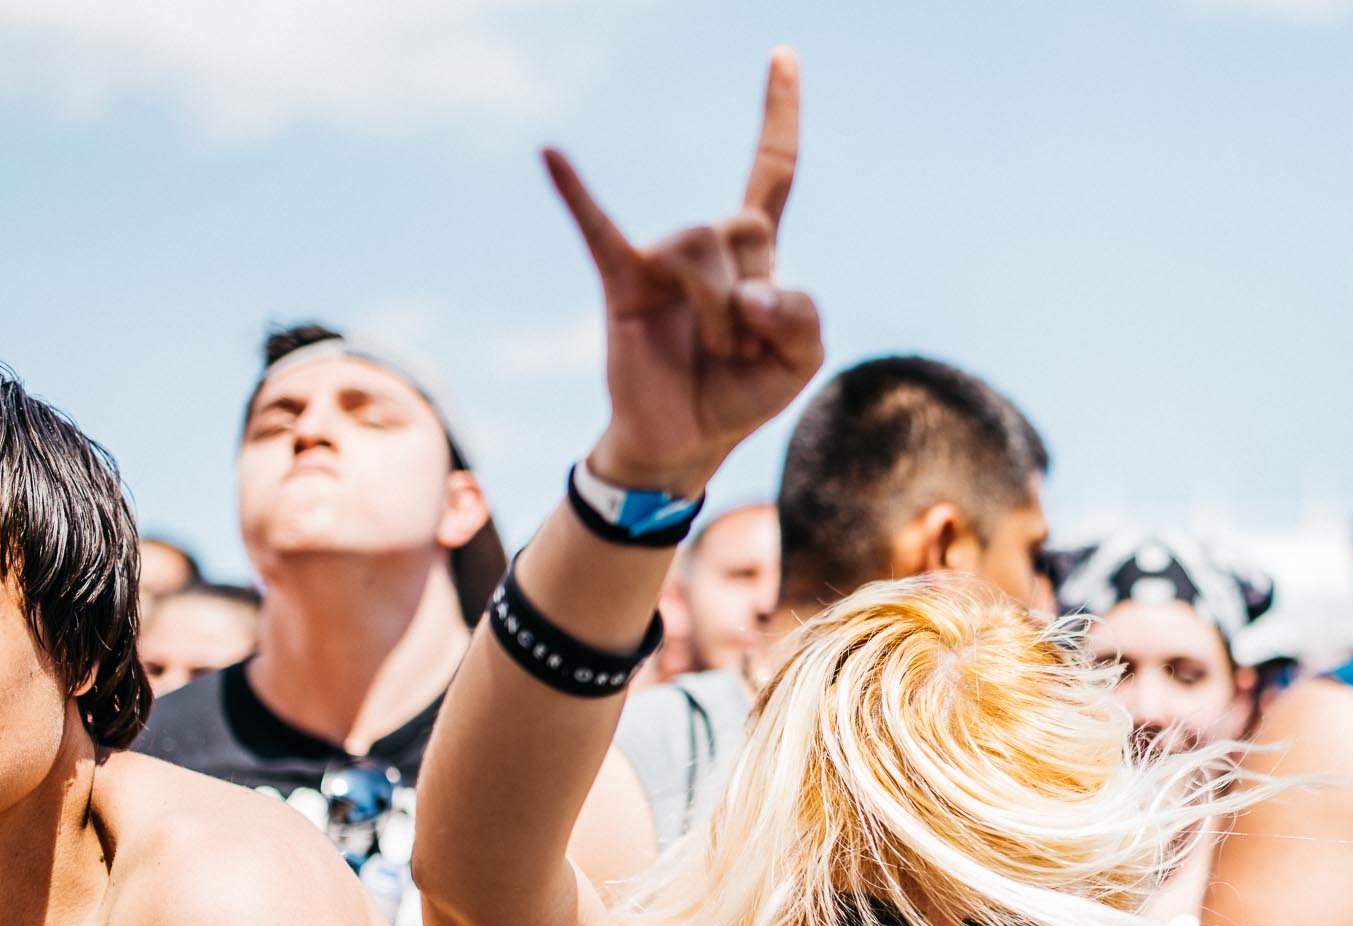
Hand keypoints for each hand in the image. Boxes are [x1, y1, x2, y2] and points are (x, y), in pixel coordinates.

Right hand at [546, 47, 822, 496]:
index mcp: (754, 253)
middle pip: (743, 228)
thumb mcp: (801, 360)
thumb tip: (747, 292)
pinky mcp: (621, 281)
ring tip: (713, 350)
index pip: (771, 170)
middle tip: (740, 350)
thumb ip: (802, 317)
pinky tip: (551, 153)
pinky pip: (598, 228)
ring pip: (700, 248)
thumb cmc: (740, 393)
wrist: (684, 442)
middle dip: (753, 302)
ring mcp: (659, 259)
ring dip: (719, 312)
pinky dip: (576, 193)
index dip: (779, 117)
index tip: (783, 55)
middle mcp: (706, 243)